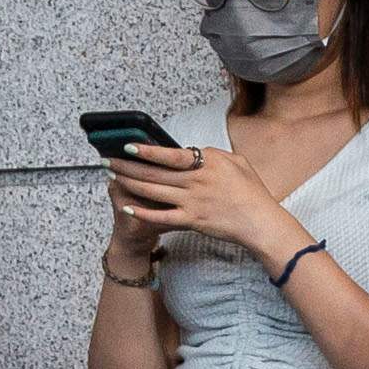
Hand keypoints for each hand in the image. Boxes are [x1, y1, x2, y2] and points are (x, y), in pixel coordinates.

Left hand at [110, 139, 308, 272]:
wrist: (261, 222)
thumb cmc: (252, 192)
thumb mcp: (236, 162)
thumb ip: (212, 155)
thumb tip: (193, 151)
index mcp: (206, 164)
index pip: (170, 155)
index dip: (146, 151)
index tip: (127, 146)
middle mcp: (196, 182)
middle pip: (154, 173)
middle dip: (127, 166)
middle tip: (107, 161)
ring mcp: (192, 202)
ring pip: (153, 192)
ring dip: (130, 184)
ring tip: (112, 177)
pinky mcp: (192, 221)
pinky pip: (162, 217)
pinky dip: (143, 212)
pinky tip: (127, 206)